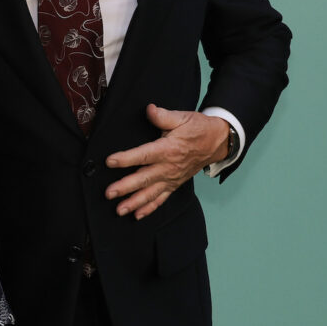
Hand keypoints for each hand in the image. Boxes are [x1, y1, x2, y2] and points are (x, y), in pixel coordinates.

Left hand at [104, 105, 228, 219]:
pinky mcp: (175, 184)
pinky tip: (137, 215)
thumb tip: (149, 109)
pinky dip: (150, 208)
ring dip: (134, 202)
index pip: (143, 155)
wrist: (217, 142)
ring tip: (119, 210)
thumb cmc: (198, 128)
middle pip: (144, 179)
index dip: (126, 159)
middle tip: (109, 193)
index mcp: (168, 149)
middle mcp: (169, 167)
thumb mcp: (182, 117)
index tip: (110, 161)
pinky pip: (162, 199)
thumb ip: (163, 115)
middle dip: (125, 187)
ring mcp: (172, 178)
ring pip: (151, 193)